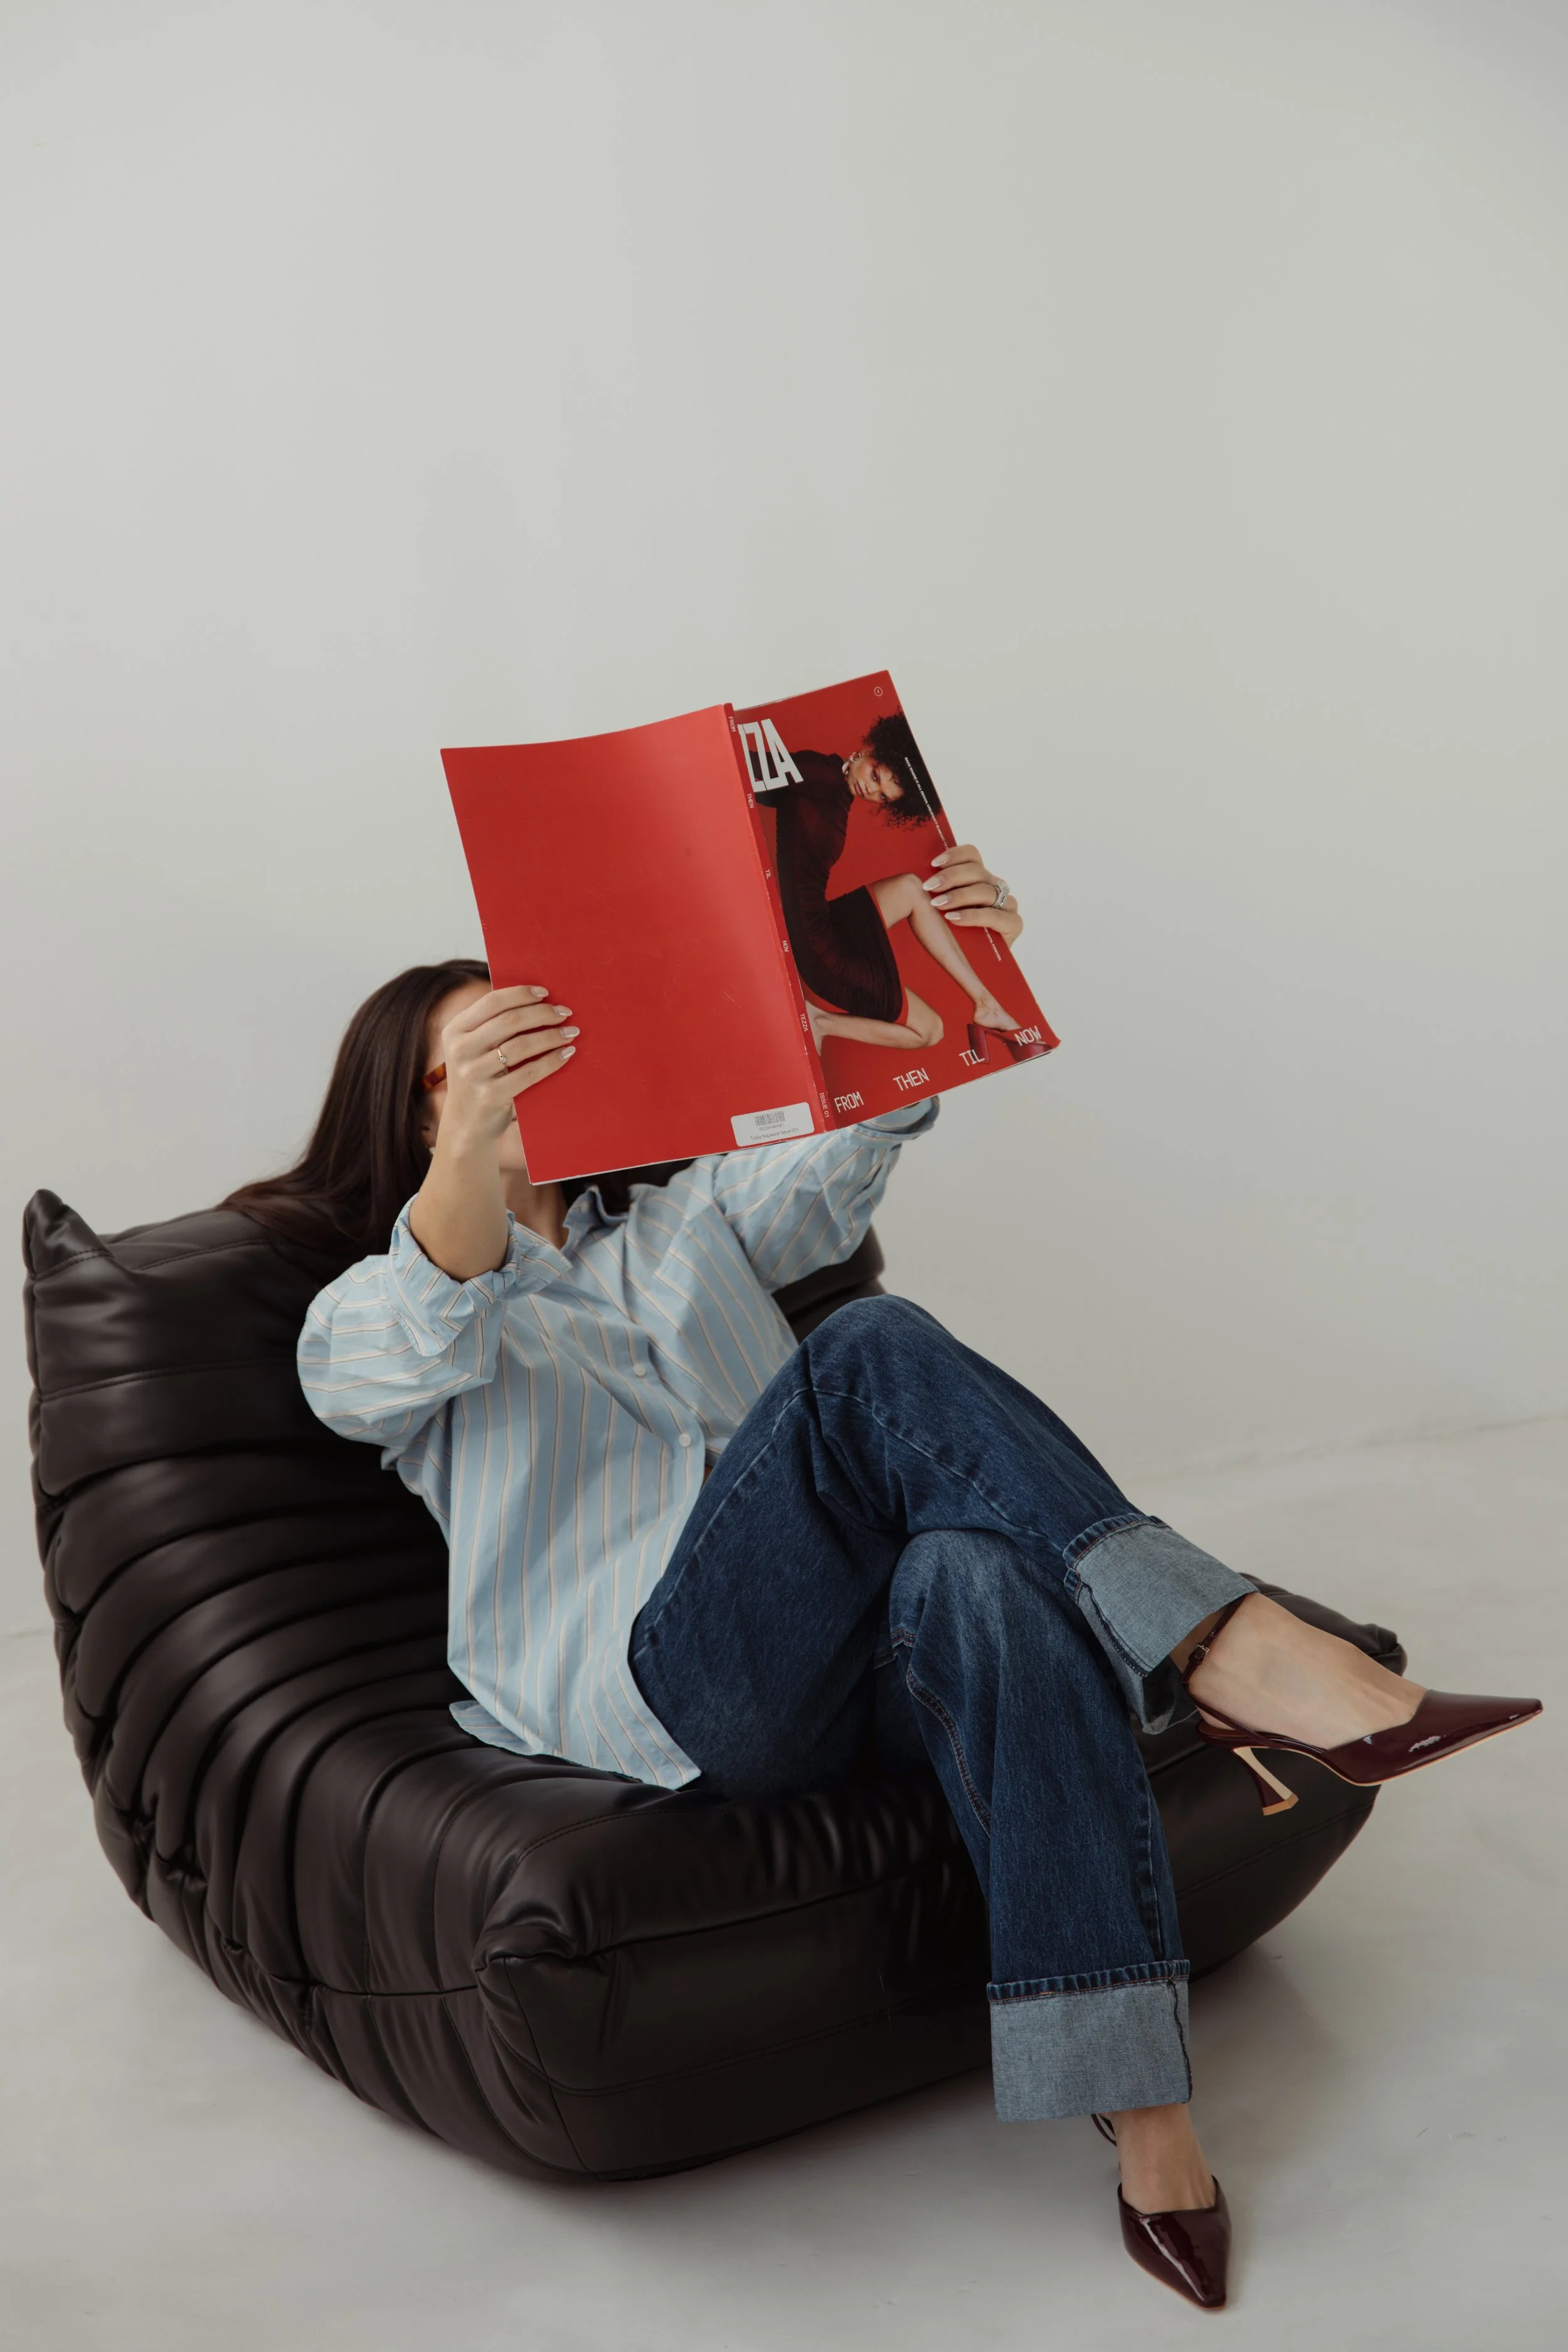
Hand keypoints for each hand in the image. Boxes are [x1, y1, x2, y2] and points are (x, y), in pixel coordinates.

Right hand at [434, 985, 577, 1148]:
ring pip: (521, 1046)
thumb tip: (536, 998)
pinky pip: (528, 1073)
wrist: (467, 1123)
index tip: (546, 993)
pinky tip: (565, 1055)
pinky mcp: (490, 1096)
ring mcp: (473, 1074)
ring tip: (571, 1033)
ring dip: (551, 1036)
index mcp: (455, 1030)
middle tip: (565, 1013)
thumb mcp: (473, 1048)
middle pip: (510, 1020)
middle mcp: (460, 1050)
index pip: (492, 1002)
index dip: (521, 994)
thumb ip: (492, 1024)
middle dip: (542, 1013)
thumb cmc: (480, 1076)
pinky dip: (551, 1061)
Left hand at [920, 845, 1022, 945]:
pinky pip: (993, 915)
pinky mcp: (1013, 924)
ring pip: (985, 891)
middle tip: (929, 886)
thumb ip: (939, 890)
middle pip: (977, 871)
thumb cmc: (954, 933)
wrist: (975, 964)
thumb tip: (915, 874)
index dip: (955, 855)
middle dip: (951, 877)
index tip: (933, 863)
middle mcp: (997, 887)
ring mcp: (1007, 905)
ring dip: (959, 896)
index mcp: (982, 877)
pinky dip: (972, 916)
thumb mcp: (945, 907)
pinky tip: (953, 918)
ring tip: (938, 904)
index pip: (972, 855)